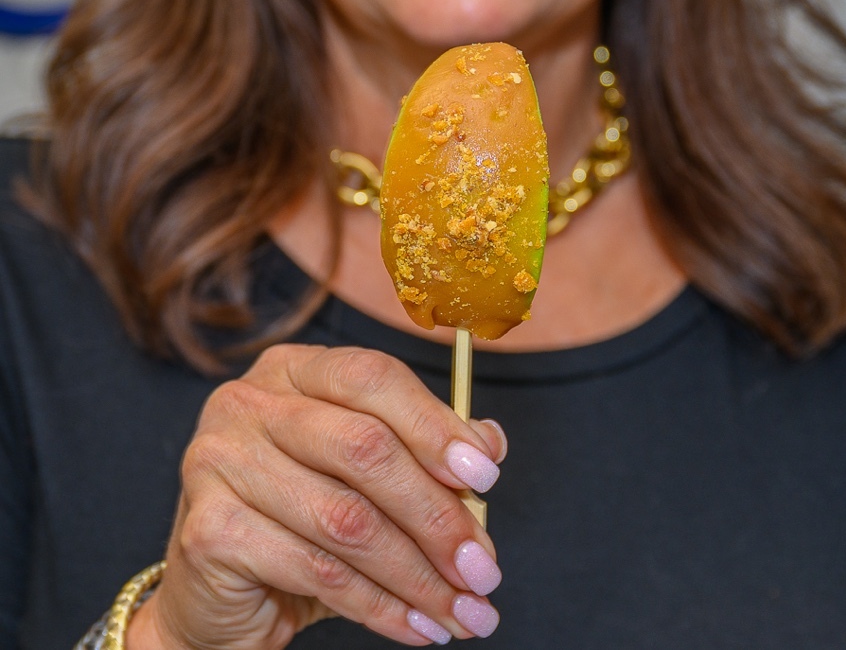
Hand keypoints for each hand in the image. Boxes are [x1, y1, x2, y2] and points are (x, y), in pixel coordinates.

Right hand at [127, 344, 506, 648]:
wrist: (217, 593)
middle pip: (365, 448)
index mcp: (294, 369)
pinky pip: (317, 570)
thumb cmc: (300, 518)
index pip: (372, 378)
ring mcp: (221, 462)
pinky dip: (379, 606)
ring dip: (418, 574)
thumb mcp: (365, 474)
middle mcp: (249, 402)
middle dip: (436, 514)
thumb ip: (422, 449)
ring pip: (347, 518)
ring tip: (462, 609)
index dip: (434, 425)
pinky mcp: (208, 530)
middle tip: (482, 567)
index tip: (486, 475)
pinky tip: (416, 626)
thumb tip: (489, 443)